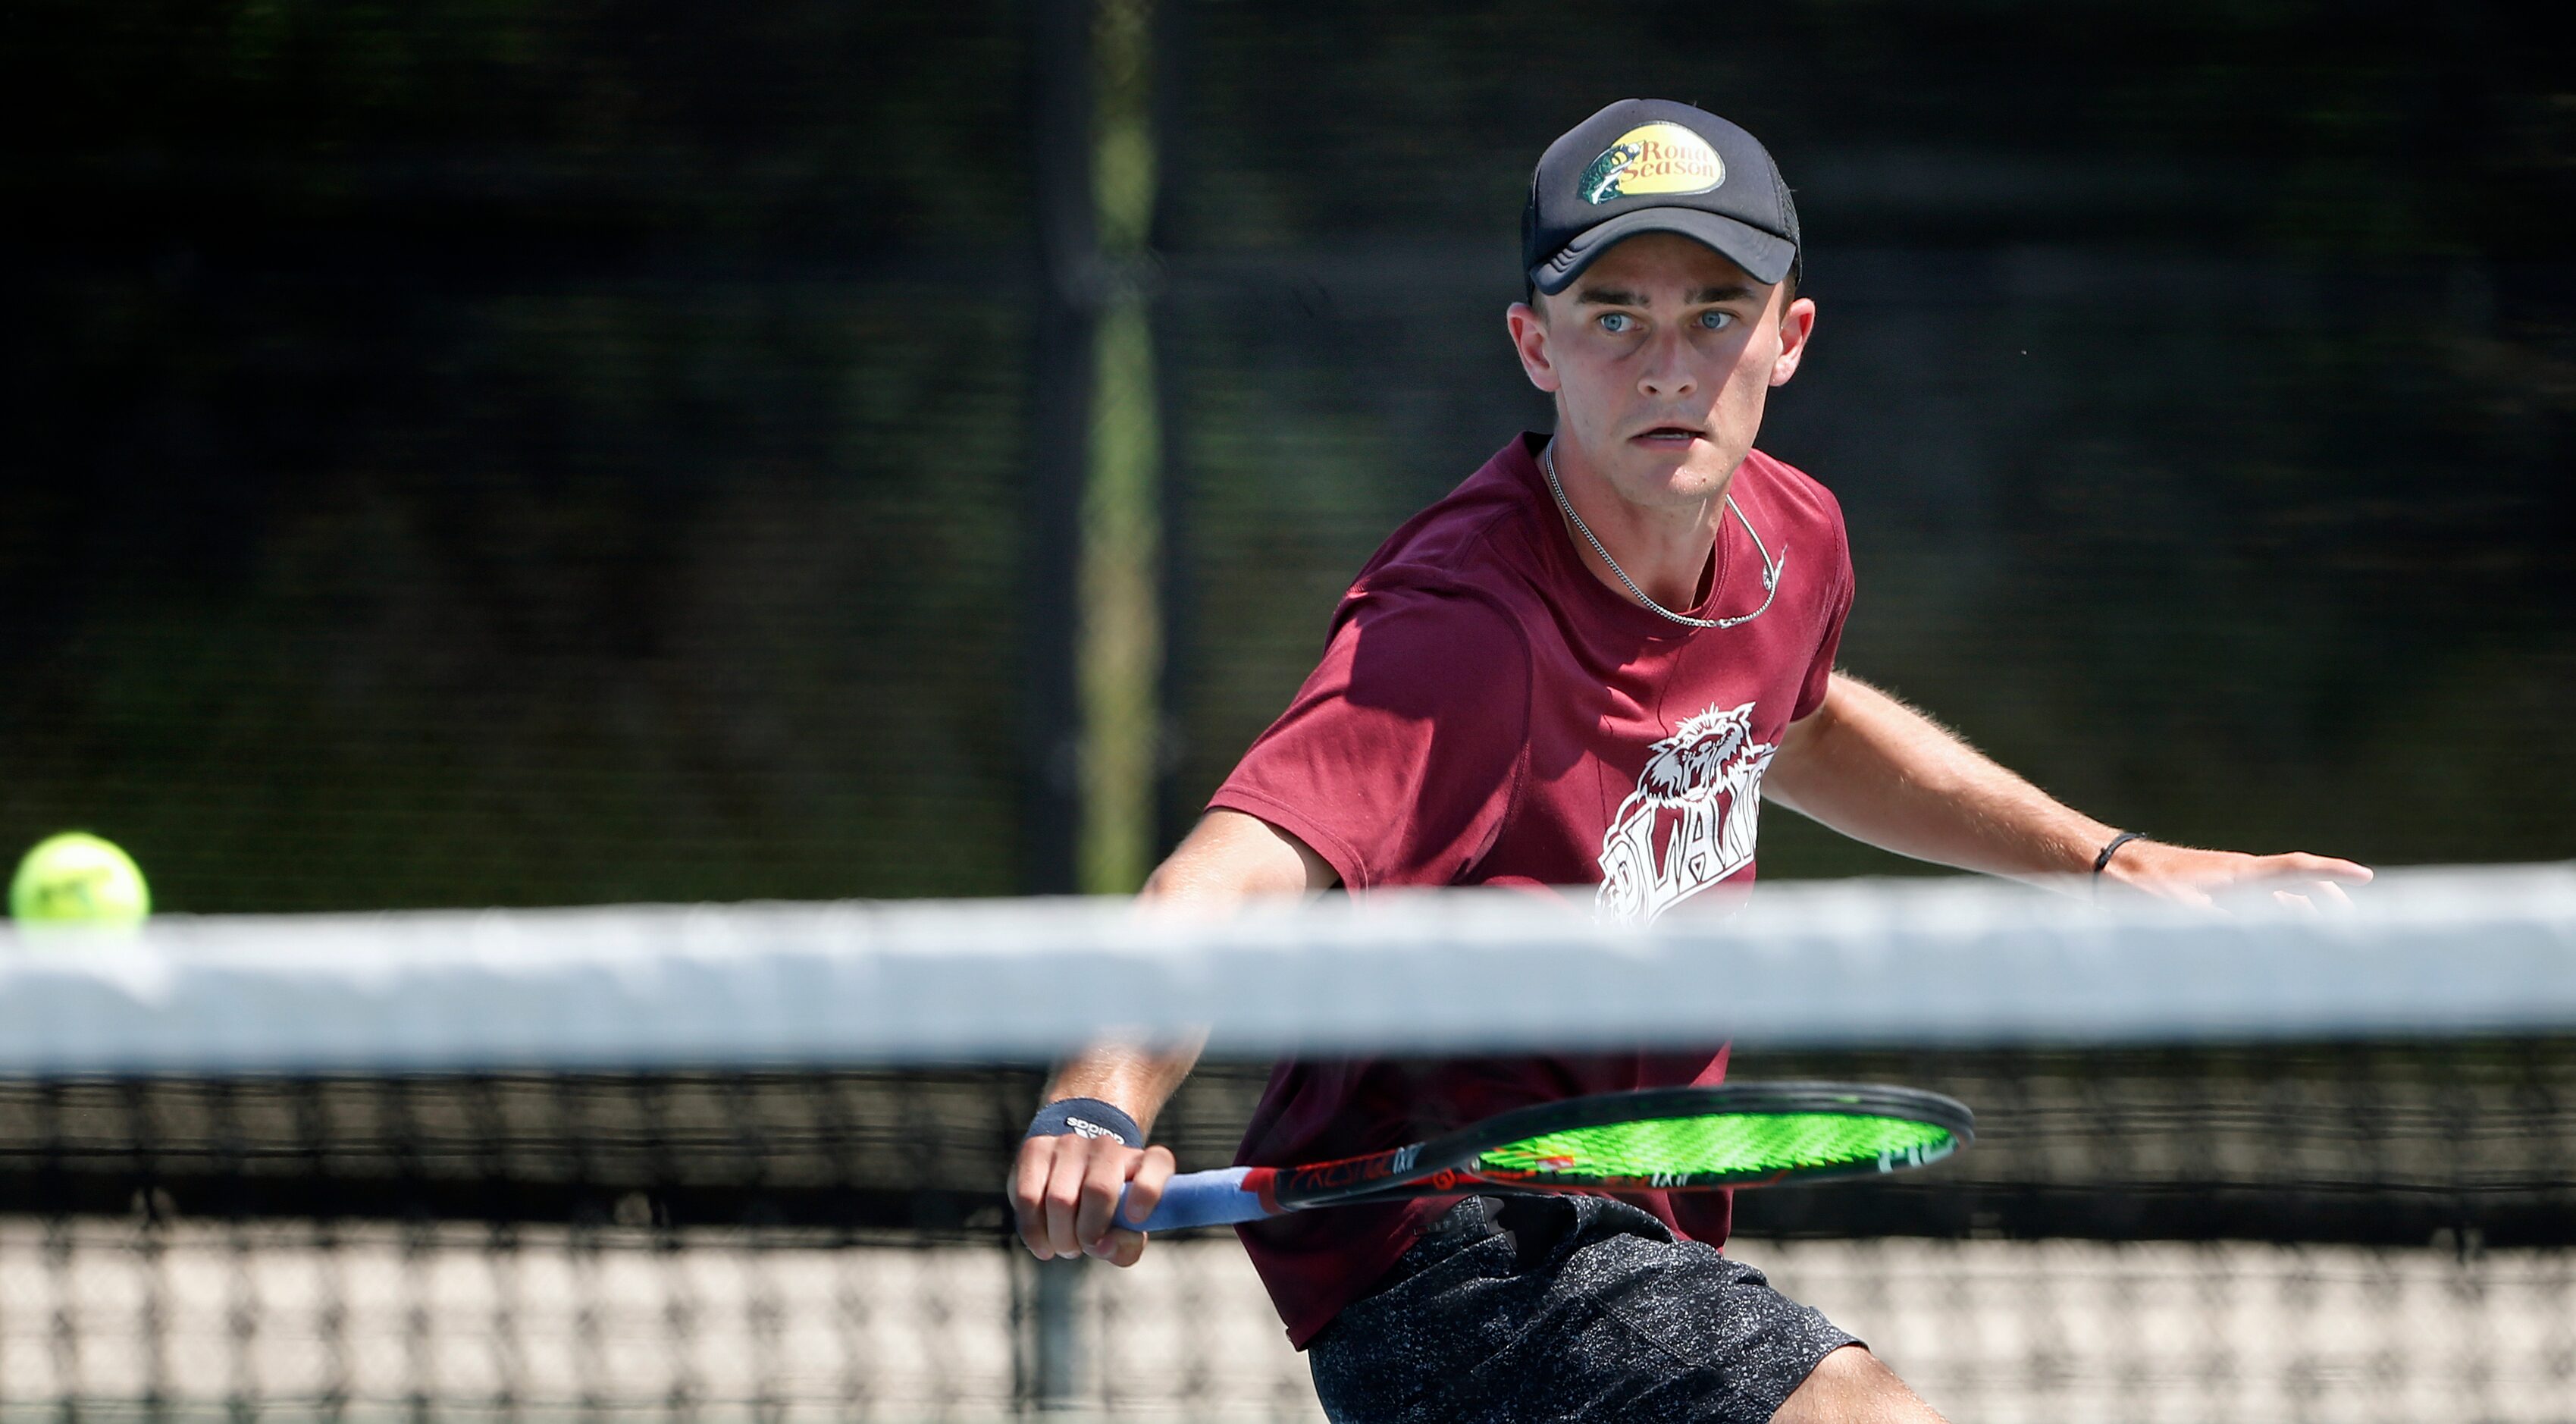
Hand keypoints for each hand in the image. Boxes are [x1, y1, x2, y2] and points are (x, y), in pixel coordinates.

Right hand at [1010, 1130, 1176, 1266]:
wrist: (1073, 1165)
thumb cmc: (1106, 1206)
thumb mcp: (1124, 1228)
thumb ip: (1125, 1245)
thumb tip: (1104, 1246)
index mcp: (1141, 1162)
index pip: (1156, 1164)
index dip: (1148, 1191)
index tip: (1135, 1218)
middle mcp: (1108, 1146)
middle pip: (1098, 1190)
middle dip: (1088, 1234)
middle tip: (1082, 1248)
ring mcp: (1070, 1143)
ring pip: (1060, 1199)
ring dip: (1060, 1236)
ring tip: (1065, 1245)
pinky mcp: (1036, 1148)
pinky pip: (1029, 1198)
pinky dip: (1034, 1231)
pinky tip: (1043, 1245)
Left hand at [2101, 839, 2371, 911]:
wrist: (2104, 864)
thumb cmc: (2134, 883)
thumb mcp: (2168, 904)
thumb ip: (2200, 917)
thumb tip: (2230, 931)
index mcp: (2235, 873)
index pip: (2294, 869)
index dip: (2331, 873)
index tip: (2366, 876)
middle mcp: (2236, 873)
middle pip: (2294, 881)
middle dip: (2326, 895)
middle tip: (2353, 916)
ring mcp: (2223, 880)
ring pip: (2275, 893)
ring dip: (2301, 907)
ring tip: (2325, 926)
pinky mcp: (2207, 889)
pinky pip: (2254, 900)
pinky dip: (2273, 913)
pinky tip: (2276, 929)